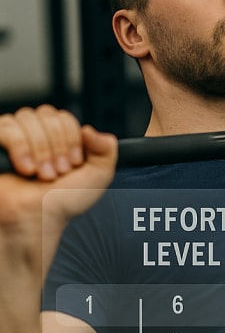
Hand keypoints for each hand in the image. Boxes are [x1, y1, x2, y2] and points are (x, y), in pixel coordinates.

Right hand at [0, 106, 117, 226]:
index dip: (71, 139)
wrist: (37, 218)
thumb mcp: (98, 175)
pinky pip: (7, 127)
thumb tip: (91, 130)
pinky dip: (20, 148)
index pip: (64, 117)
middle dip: (57, 146)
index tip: (74, 163)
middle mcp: (35, 134)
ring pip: (27, 118)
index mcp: (58, 138)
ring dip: (40, 150)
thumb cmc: (62, 201)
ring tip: (43, 175)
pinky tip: (26, 169)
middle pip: (47, 114)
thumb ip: (107, 149)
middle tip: (58, 171)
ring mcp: (13, 137)